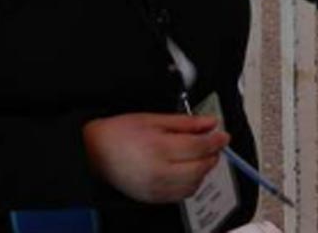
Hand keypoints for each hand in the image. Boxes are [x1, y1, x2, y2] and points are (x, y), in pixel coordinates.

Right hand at [83, 113, 229, 202]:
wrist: (94, 153)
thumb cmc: (120, 133)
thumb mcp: (154, 119)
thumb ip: (186, 123)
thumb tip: (210, 123)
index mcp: (159, 148)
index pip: (200, 146)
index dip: (216, 140)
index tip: (223, 135)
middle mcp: (159, 172)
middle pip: (201, 167)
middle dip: (212, 155)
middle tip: (214, 144)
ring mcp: (156, 188)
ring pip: (194, 184)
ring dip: (203, 170)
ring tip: (200, 155)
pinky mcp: (153, 198)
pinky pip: (182, 195)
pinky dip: (191, 183)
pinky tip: (187, 170)